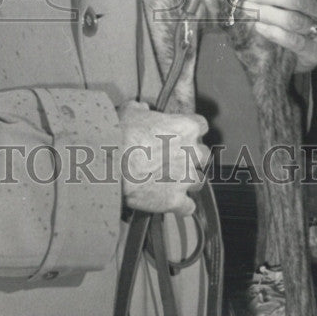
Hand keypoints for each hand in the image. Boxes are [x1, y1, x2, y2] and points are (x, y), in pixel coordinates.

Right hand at [117, 100, 208, 215]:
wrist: (112, 162)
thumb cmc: (122, 133)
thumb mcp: (130, 111)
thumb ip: (141, 109)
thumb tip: (142, 108)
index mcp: (186, 127)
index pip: (201, 125)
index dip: (191, 130)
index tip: (181, 133)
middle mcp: (192, 152)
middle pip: (204, 154)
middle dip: (192, 156)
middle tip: (175, 157)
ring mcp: (186, 178)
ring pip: (199, 181)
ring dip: (188, 181)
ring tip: (171, 181)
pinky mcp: (176, 200)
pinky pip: (188, 207)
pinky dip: (181, 206)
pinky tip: (171, 202)